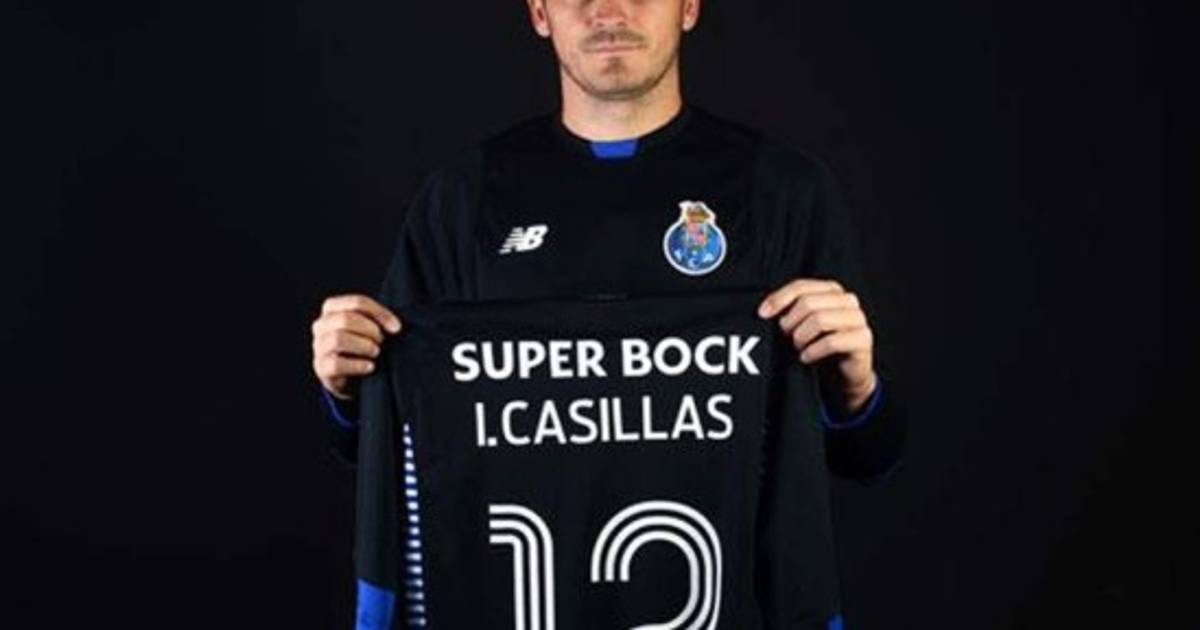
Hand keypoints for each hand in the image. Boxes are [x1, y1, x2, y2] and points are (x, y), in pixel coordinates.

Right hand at [311, 294, 402, 400]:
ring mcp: (318, 346)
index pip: (357, 302)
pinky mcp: (320, 367)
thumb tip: (395, 326)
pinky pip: (336, 364)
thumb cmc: (361, 344)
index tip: (396, 328)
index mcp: (333, 308)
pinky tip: (370, 367)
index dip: (380, 313)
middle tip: (381, 341)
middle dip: (370, 330)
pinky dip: (357, 365)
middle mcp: (321, 325)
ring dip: (363, 346)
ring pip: (338, 339)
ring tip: (375, 352)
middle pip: (346, 319)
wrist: (349, 375)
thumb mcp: (368, 327)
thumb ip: (378, 319)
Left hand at [757, 278, 876, 413]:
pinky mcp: (863, 339)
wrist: (843, 375)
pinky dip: (813, 351)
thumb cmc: (818, 345)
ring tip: (797, 348)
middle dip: (790, 323)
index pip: (801, 286)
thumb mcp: (801, 325)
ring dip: (801, 337)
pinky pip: (831, 342)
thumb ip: (789, 311)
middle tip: (785, 338)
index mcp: (832, 290)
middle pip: (808, 303)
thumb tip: (764, 310)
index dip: (779, 299)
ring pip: (820, 320)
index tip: (762, 314)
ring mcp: (858, 319)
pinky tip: (806, 358)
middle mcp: (847, 300)